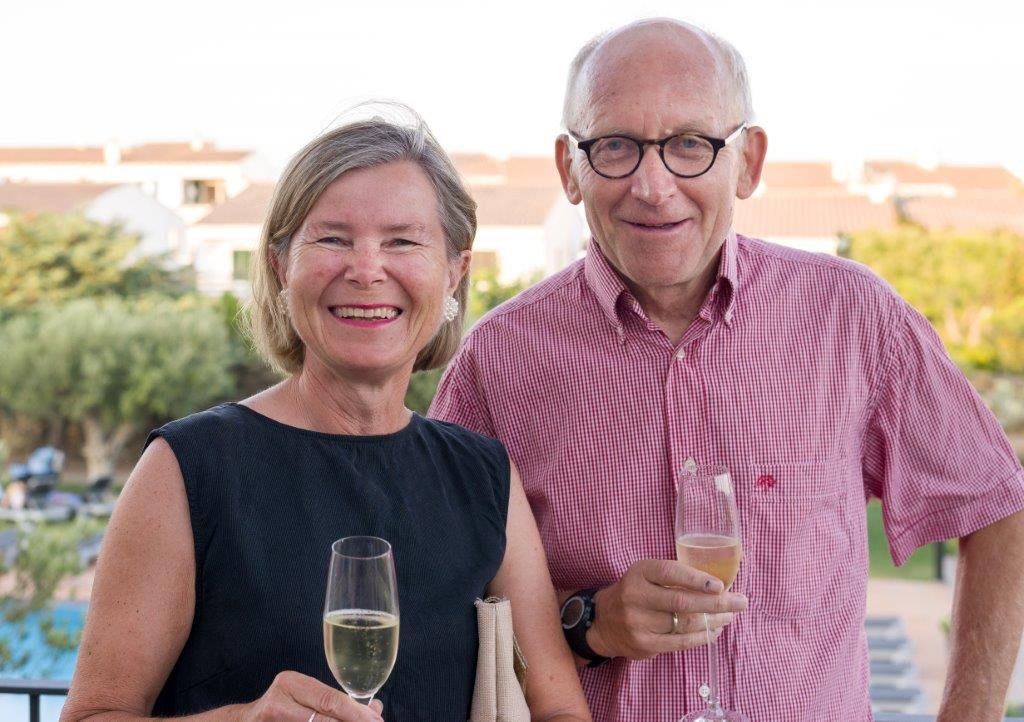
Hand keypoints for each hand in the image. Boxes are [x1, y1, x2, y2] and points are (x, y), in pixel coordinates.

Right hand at [240, 671, 383, 721]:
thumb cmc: (283, 707)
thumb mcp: (307, 696)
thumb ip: (337, 701)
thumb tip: (376, 709)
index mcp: (291, 683)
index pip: (330, 699)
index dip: (357, 713)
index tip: (377, 720)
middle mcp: (278, 701)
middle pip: (323, 718)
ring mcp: (272, 720)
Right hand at [587, 559, 747, 659]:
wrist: (603, 621)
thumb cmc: (635, 592)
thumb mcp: (647, 575)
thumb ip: (675, 577)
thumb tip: (718, 583)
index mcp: (639, 572)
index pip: (670, 572)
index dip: (696, 579)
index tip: (720, 585)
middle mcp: (636, 596)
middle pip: (682, 601)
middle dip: (716, 603)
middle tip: (740, 602)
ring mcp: (638, 622)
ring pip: (684, 624)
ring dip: (713, 621)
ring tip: (729, 616)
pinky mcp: (644, 644)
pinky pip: (679, 642)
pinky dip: (701, 638)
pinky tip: (714, 632)